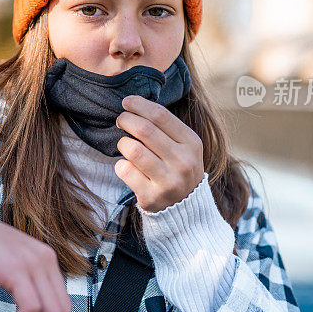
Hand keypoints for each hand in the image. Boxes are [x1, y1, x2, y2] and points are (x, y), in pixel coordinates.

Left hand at [115, 95, 204, 211]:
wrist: (186, 209)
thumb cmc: (178, 167)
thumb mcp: (183, 146)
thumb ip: (164, 127)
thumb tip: (133, 104)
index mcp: (192, 143)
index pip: (161, 115)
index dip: (139, 105)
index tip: (126, 102)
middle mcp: (183, 162)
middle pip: (144, 130)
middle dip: (126, 120)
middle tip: (121, 120)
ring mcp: (169, 181)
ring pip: (133, 150)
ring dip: (122, 143)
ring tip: (124, 144)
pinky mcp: (152, 197)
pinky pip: (125, 171)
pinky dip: (120, 165)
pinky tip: (126, 166)